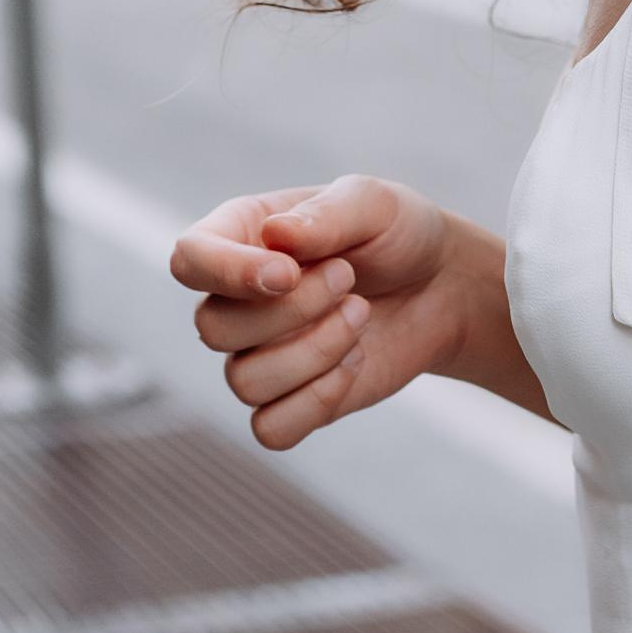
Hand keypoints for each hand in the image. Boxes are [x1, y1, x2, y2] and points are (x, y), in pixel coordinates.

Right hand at [171, 175, 470, 450]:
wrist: (442, 286)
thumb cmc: (397, 233)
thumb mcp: (373, 204)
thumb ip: (325, 216)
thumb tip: (276, 238)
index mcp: (242, 236)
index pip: (189, 260)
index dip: (226, 273)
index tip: (288, 273)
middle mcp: (237, 299)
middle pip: (212, 329)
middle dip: (292, 310)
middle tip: (350, 278)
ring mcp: (259, 354)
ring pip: (244, 382)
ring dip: (315, 351)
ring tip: (361, 314)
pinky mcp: (290, 400)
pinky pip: (271, 428)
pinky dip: (318, 400)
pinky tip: (355, 361)